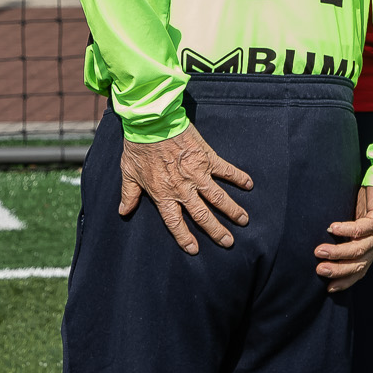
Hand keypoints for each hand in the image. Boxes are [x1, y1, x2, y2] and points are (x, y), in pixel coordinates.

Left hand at [118, 123, 253, 253]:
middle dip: (217, 231)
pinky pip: (226, 170)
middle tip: (228, 242)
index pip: (175, 223)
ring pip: (218, 198)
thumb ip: (129, 194)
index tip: (194, 250)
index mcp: (164, 195)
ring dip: (232, 210)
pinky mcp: (207, 158)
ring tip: (244, 221)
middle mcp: (183, 189)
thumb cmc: (138, 148)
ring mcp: (197, 174)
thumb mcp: (129, 173)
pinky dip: (238, 177)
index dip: (184, 238)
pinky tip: (249, 184)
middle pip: (203, 216)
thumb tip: (123, 211)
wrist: (151, 123)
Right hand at [316, 185, 372, 290]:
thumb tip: (327, 245)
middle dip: (338, 270)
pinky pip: (362, 228)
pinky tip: (332, 229)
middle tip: (320, 270)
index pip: (361, 270)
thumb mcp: (359, 223)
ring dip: (338, 252)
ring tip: (319, 251)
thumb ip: (350, 236)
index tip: (329, 288)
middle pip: (359, 264)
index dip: (346, 281)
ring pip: (359, 248)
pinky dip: (346, 230)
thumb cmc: (370, 201)